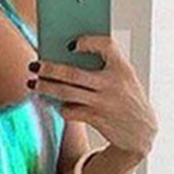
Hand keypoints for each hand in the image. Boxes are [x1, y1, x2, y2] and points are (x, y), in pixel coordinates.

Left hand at [28, 35, 157, 157]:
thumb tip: (67, 57)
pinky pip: (70, 111)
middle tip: (34, 64)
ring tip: (32, 83)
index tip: (71, 43)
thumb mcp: (124, 78)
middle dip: (50, 69)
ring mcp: (102, 103)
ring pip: (66, 93)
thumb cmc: (127, 99)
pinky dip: (59, 106)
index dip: (88, 41)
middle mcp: (112, 84)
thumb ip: (104, 66)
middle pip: (73, 73)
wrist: (141, 132)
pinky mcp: (96, 119)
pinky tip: (51, 102)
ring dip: (46, 87)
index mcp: (122, 67)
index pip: (106, 45)